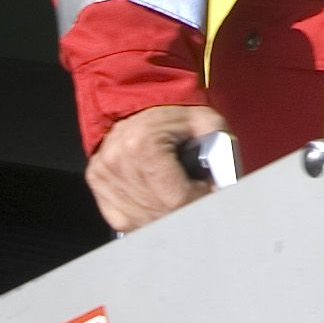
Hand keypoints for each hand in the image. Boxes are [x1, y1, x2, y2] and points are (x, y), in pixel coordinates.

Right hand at [90, 105, 228, 231]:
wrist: (137, 102)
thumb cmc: (173, 113)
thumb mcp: (206, 121)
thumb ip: (222, 149)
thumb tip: (225, 186)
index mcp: (143, 144)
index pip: (177, 198)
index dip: (199, 201)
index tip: (210, 193)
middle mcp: (118, 161)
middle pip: (160, 213)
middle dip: (185, 209)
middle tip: (197, 195)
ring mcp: (104, 174)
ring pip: (142, 220)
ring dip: (165, 216)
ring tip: (176, 195)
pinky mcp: (97, 182)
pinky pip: (124, 220)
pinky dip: (144, 217)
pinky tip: (156, 202)